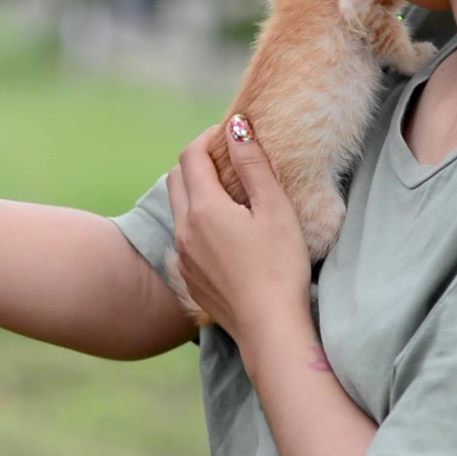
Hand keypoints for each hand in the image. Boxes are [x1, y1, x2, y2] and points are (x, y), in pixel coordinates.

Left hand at [166, 118, 311, 346]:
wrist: (270, 328)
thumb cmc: (280, 266)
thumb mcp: (273, 208)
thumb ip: (252, 163)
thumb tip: (236, 126)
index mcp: (203, 209)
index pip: (191, 157)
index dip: (208, 138)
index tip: (229, 133)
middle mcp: (184, 231)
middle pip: (177, 179)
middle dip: (196, 161)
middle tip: (226, 159)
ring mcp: (182, 257)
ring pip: (178, 210)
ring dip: (195, 192)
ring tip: (228, 194)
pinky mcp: (189, 279)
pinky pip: (184, 239)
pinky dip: (197, 223)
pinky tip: (225, 233)